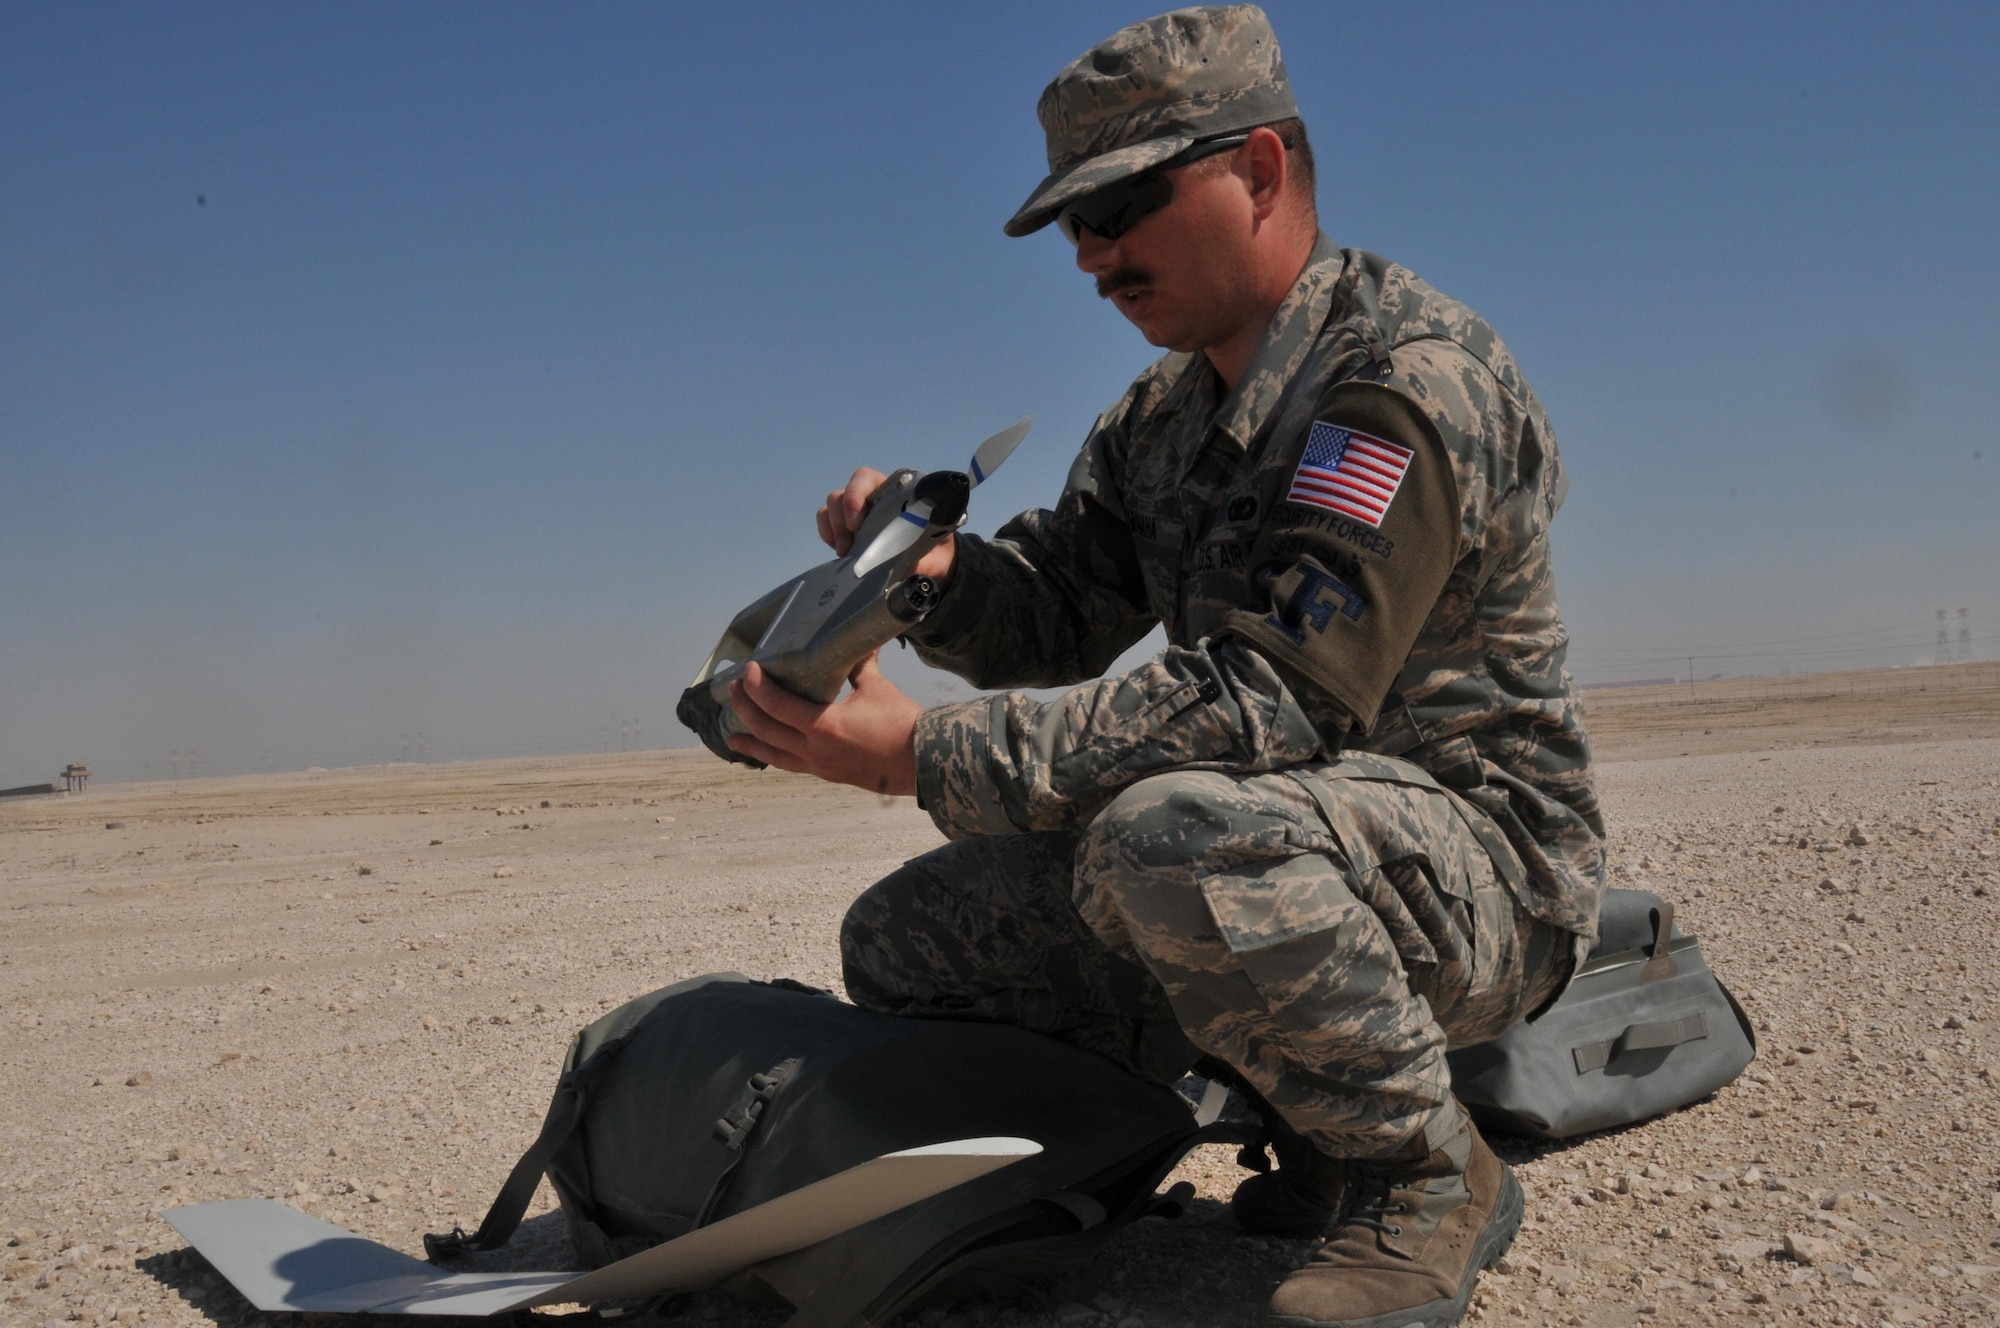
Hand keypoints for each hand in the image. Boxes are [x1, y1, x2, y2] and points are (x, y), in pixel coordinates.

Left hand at [726, 654, 922, 796]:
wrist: (923, 763)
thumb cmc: (902, 725)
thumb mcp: (877, 689)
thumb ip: (860, 666)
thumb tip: (858, 642)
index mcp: (823, 726)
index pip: (776, 704)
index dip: (757, 687)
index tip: (748, 671)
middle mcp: (814, 749)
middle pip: (766, 730)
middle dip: (745, 709)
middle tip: (733, 691)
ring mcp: (820, 765)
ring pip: (774, 755)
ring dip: (752, 743)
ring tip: (732, 736)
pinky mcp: (829, 774)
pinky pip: (792, 765)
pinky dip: (774, 757)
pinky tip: (768, 754)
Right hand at [816, 467, 956, 582]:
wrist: (933, 559)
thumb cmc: (932, 544)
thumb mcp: (930, 550)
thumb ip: (918, 558)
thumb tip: (902, 569)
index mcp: (891, 491)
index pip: (864, 479)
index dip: (855, 495)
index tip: (856, 523)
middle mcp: (869, 497)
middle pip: (841, 495)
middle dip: (840, 519)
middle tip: (849, 546)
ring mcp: (855, 513)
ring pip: (830, 508)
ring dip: (833, 529)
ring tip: (845, 551)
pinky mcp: (846, 530)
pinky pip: (826, 525)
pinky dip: (828, 536)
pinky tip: (841, 552)